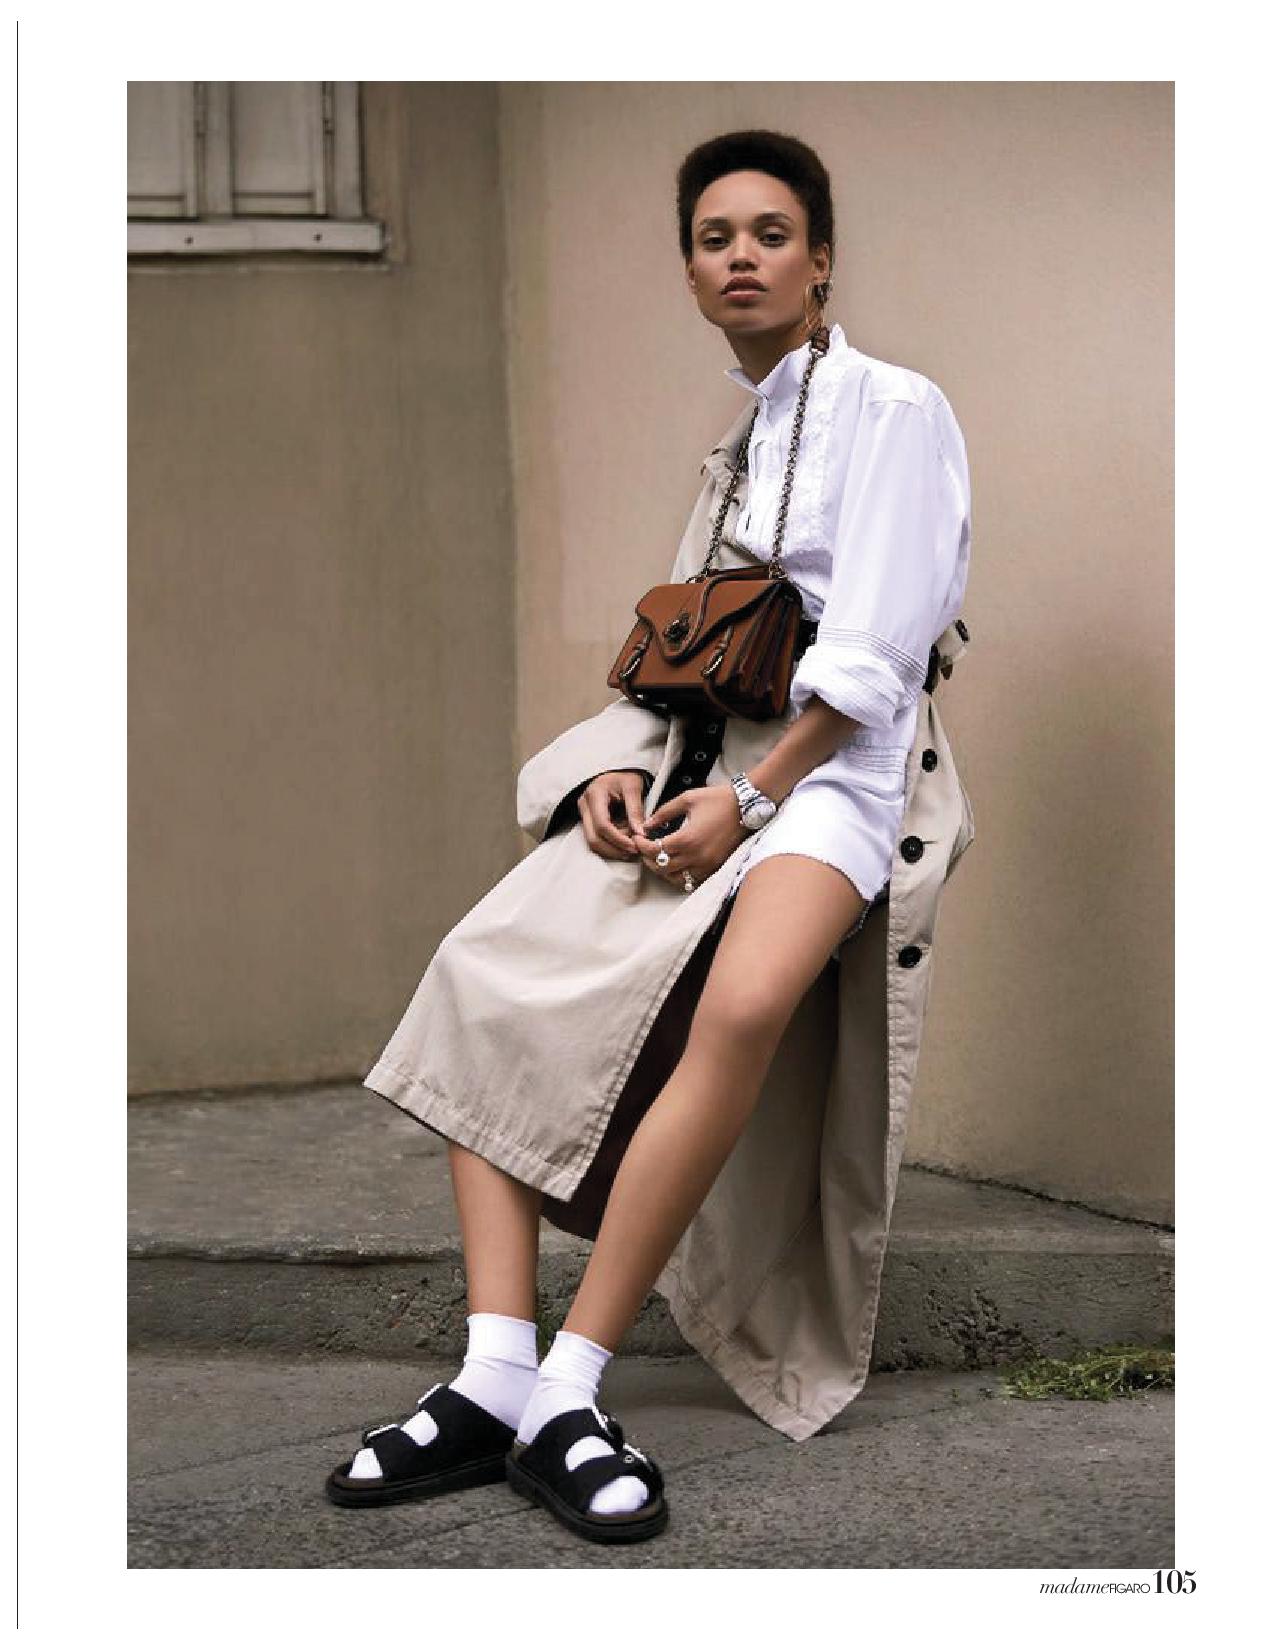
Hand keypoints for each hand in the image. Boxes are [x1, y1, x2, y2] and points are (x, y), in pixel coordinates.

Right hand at [577, 770, 648, 860]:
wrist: (616, 770)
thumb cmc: (624, 775)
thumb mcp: (633, 788)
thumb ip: (636, 811)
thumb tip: (640, 834)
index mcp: (594, 795)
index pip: (602, 825)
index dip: (618, 839)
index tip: (634, 846)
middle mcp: (584, 806)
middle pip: (593, 838)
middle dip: (614, 849)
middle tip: (633, 852)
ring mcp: (584, 814)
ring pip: (593, 842)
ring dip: (613, 848)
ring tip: (632, 846)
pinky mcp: (589, 820)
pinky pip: (597, 838)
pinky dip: (612, 843)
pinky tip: (625, 841)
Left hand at [631, 785, 748, 887]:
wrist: (746, 806)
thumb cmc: (718, 799)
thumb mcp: (687, 799)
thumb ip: (664, 813)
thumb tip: (647, 824)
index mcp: (687, 839)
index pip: (655, 850)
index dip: (642, 845)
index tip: (638, 838)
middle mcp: (697, 856)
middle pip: (662, 868)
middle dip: (648, 859)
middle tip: (643, 849)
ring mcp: (707, 864)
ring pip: (677, 878)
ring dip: (663, 870)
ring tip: (657, 858)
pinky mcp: (716, 867)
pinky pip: (693, 880)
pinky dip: (680, 875)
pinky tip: (676, 864)